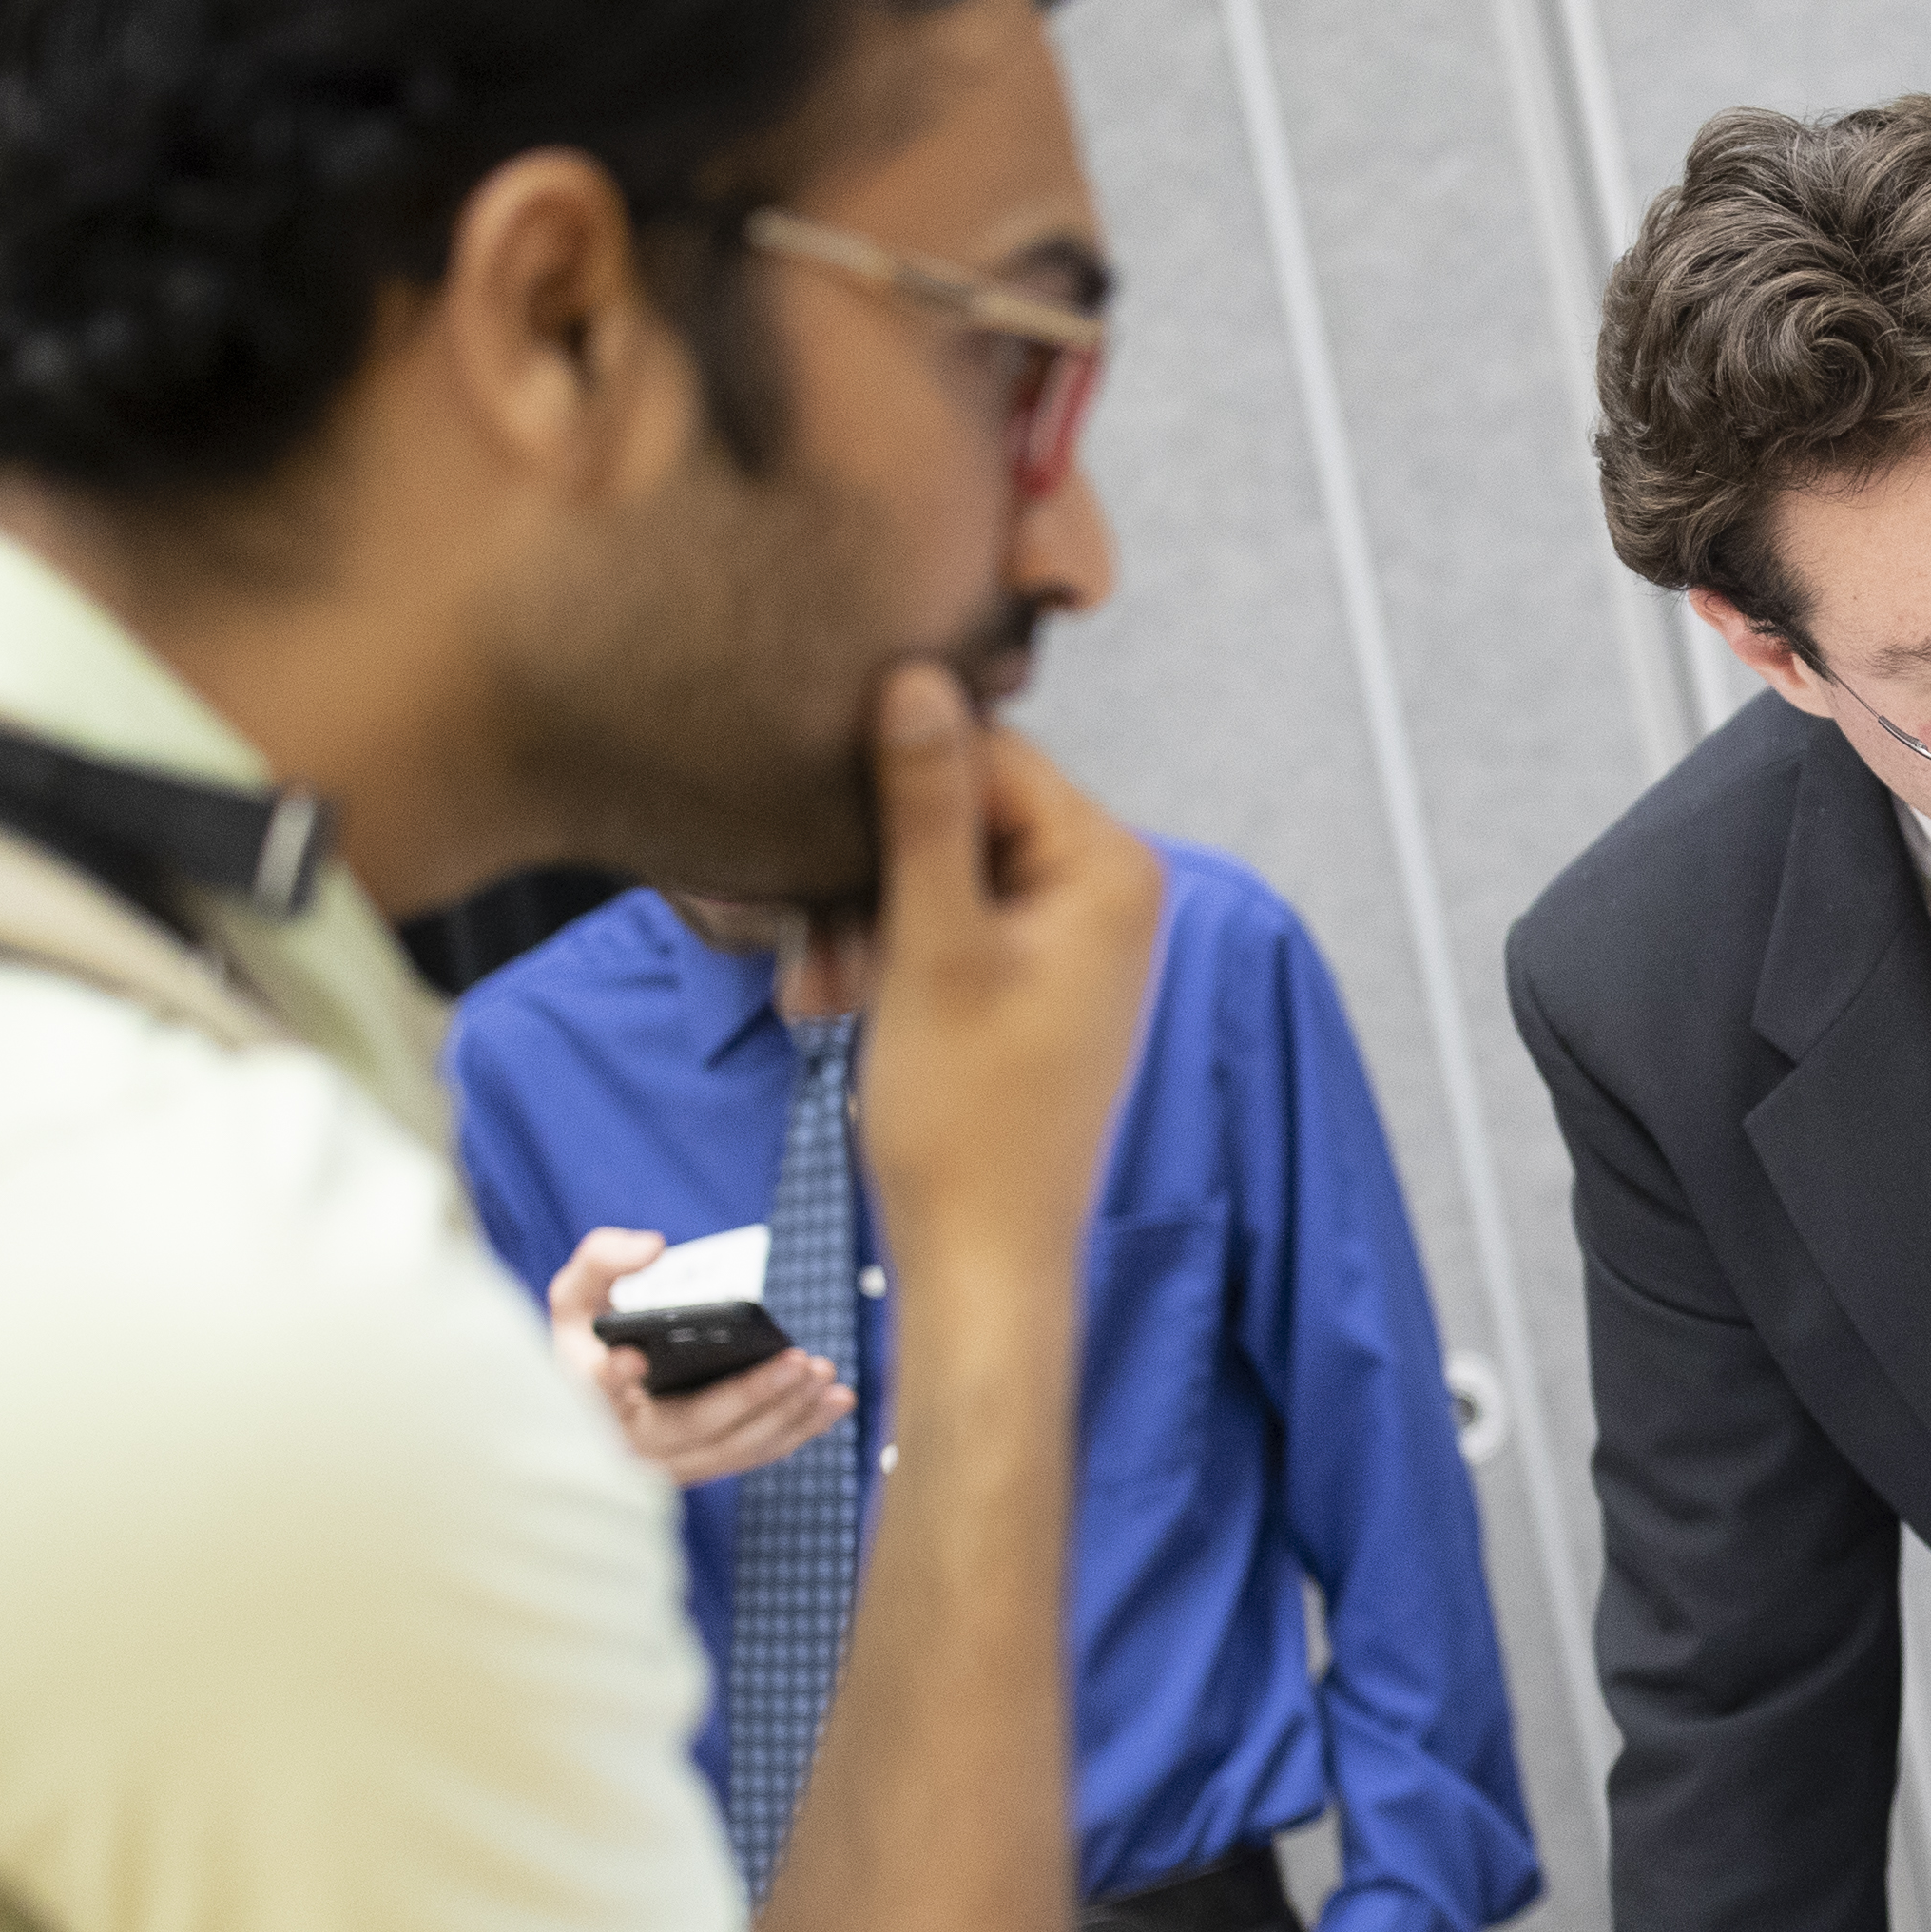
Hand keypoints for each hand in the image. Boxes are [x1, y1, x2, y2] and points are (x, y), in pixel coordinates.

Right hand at [543, 1228, 852, 1485]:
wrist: (596, 1399)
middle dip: (751, 1394)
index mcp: (583, 1396)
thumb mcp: (576, 1296)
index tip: (630, 1360)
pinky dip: (798, 1429)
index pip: (593, 1390)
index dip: (610, 1378)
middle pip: (691, 1425)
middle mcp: (624, 1441)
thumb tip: (652, 1247)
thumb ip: (602, 1261)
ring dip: (787, 1413)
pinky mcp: (701, 1468)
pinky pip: (753, 1454)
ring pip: (733, 1447)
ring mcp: (666, 1463)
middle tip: (798, 1360)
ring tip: (824, 1374)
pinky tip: (833, 1401)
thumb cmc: (589, 1343)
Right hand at [851, 663, 1158, 1304]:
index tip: (817, 854)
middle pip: (961, 804)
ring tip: (828, 993)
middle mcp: (1113, 887)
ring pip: (942, 865)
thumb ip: (926, 805)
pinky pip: (954, 918)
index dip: (886, 788)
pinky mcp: (1041, 974)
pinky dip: (893, 950)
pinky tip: (843, 1002)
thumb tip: (917, 675)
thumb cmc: (964, 1120)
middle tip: (821, 955)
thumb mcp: (931, 944)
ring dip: (870, 917)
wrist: (982, 1256)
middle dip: (873, 869)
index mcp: (1112, 866)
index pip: (984, 748)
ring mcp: (1079, 933)